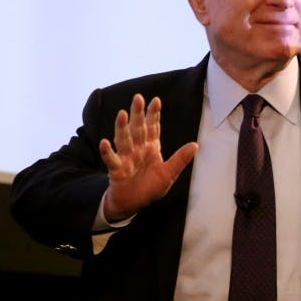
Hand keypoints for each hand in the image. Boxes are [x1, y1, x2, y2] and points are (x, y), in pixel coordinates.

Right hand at [100, 94, 197, 220]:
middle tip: (138, 97)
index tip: (156, 100)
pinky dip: (108, 152)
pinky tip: (105, 142)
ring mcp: (126, 158)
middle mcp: (137, 149)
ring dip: (122, 127)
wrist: (134, 203)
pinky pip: (112, 160)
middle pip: (137, 129)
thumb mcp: (169, 173)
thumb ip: (180, 159)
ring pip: (124, 140)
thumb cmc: (150, 187)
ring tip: (122, 114)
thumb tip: (196, 145)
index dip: (154, 114)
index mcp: (151, 148)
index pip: (152, 128)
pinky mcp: (117, 170)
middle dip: (138, 114)